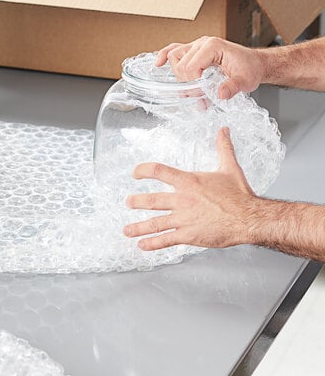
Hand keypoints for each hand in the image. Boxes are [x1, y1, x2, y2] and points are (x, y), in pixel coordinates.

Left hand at [123, 128, 259, 250]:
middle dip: (136, 202)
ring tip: (126, 230)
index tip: (135, 173)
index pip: (158, 171)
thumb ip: (223, 147)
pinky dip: (152, 243)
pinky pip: (166, 239)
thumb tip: (223, 130)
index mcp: (188, 181)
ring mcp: (184, 218)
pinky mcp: (189, 235)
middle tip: (128, 202)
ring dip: (138, 227)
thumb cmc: (240, 195)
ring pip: (155, 223)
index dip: (143, 170)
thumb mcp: (229, 167)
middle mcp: (182, 199)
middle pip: (151, 200)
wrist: (250, 218)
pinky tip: (142, 245)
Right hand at [156, 36, 266, 98]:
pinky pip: (174, 50)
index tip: (202, 93)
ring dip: (178, 74)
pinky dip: (164, 56)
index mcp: (213, 46)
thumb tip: (221, 94)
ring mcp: (196, 45)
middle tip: (199, 93)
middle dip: (187, 82)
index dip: (193, 83)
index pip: (191, 66)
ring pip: (174, 57)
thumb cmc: (250, 69)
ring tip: (190, 85)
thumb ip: (233, 87)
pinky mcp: (193, 50)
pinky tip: (158, 64)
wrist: (254, 63)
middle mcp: (202, 43)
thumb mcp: (246, 80)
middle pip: (180, 64)